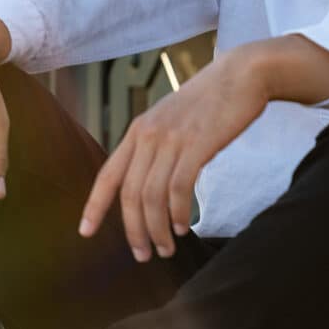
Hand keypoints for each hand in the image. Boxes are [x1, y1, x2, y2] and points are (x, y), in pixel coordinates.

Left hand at [80, 35, 328, 260]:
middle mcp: (148, 135)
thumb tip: (151, 181)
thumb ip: (158, 144)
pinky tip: (183, 225)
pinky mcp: (196, 144)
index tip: (85, 232)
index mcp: (139, 130)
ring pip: (153, 196)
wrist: (243, 74)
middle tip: (144, 255)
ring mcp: (172, 139)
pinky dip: (178, 212)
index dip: (94, 206)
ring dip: (157, 229)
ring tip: (167, 248)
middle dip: (134, 230)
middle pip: (130, 194)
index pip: (107, 175)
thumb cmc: (212, 100)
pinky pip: (179, 188)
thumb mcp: (173, 118)